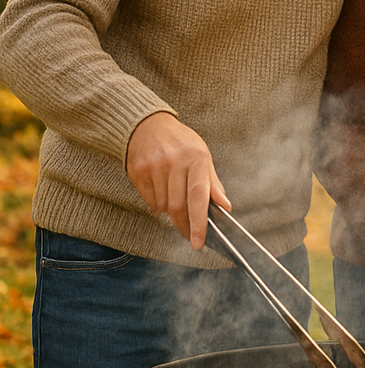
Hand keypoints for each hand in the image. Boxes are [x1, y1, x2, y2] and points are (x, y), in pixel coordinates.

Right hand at [126, 111, 229, 249]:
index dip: (199, 223)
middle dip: (185, 226)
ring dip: (171, 213)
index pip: (199, 197)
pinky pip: (149, 200)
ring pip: (163, 206)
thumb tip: (225, 206)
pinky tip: (162, 194)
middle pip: (178, 206)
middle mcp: (174, 162)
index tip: (199, 242)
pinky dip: (158, 205)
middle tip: (190, 235)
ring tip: (176, 202)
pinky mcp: (137, 171)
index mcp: (196, 158)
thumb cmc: (181, 143)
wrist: (148, 125)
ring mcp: (154, 166)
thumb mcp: (203, 156)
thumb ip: (213, 183)